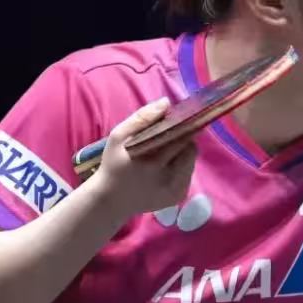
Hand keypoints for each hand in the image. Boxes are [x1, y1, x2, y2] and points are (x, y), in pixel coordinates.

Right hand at [91, 98, 196, 216]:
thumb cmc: (113, 165)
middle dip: (184, 140)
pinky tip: (165, 167)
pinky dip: (181, 166)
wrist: (111, 200)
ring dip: (183, 153)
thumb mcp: (118, 137)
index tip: (179, 119)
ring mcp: (175, 191)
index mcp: (152, 164)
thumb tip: (166, 102)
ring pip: (191, 161)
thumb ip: (142, 118)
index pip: (181, 139)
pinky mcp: (178, 197)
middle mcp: (168, 180)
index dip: (183, 127)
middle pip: (190, 150)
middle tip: (170, 136)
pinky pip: (188, 173)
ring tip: (166, 152)